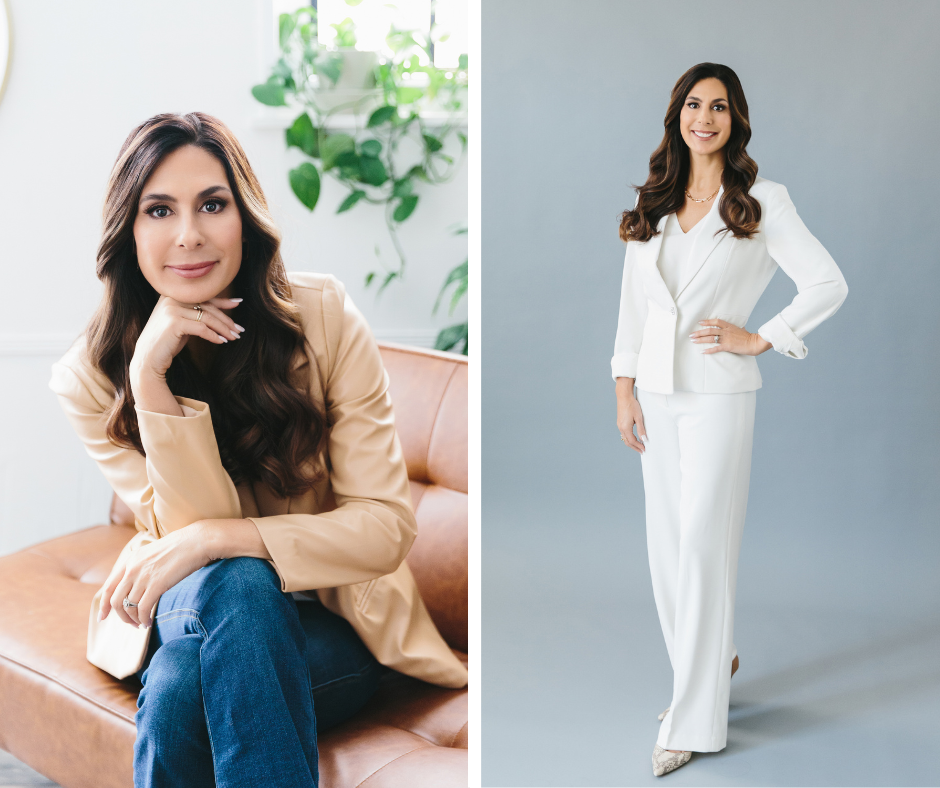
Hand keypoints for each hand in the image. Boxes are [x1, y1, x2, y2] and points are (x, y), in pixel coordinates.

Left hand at [98, 522, 213, 627]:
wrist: (197, 541)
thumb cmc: (180, 547)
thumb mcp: (152, 553)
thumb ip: (141, 566)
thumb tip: (136, 585)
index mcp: (130, 560)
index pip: (109, 587)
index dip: (104, 604)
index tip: (103, 616)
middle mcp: (132, 569)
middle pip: (116, 600)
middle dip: (121, 616)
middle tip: (131, 623)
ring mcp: (143, 576)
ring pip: (129, 607)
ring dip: (134, 619)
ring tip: (142, 624)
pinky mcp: (156, 585)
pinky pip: (144, 608)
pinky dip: (144, 619)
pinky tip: (149, 622)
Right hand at [130, 295, 243, 379]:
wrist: (148, 360)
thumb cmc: (166, 343)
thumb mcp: (182, 324)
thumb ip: (195, 314)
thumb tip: (219, 313)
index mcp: (171, 295)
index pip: (202, 296)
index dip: (222, 301)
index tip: (237, 303)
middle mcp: (170, 299)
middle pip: (207, 307)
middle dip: (226, 319)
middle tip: (239, 330)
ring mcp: (171, 309)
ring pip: (207, 317)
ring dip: (223, 328)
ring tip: (234, 337)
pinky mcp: (174, 322)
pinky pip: (202, 328)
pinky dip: (214, 335)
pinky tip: (222, 342)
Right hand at [616, 378, 646, 453]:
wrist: (624, 396)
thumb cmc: (632, 405)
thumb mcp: (639, 418)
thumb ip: (641, 429)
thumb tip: (644, 439)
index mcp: (625, 427)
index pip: (632, 441)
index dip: (638, 446)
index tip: (644, 449)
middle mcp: (621, 427)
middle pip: (627, 442)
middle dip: (634, 447)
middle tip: (641, 451)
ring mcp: (619, 425)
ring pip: (625, 438)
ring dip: (631, 443)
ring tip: (638, 445)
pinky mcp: (620, 422)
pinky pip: (623, 433)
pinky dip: (629, 438)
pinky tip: (633, 437)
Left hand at [690, 319, 770, 355]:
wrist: (754, 342)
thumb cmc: (748, 337)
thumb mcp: (740, 329)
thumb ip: (734, 328)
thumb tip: (734, 327)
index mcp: (729, 326)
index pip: (716, 322)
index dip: (707, 321)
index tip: (700, 322)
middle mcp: (726, 331)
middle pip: (710, 330)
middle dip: (699, 332)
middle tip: (691, 334)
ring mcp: (726, 339)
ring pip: (710, 338)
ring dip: (700, 339)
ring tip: (693, 341)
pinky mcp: (727, 346)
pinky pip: (716, 348)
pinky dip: (708, 350)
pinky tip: (702, 351)